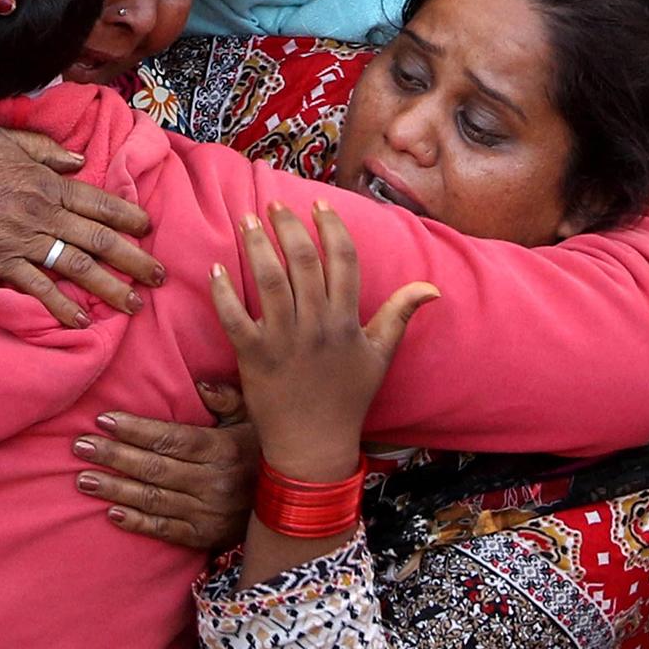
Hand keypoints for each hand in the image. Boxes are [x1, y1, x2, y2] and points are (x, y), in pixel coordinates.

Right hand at [0, 126, 157, 327]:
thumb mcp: (9, 138)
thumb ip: (47, 150)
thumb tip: (80, 161)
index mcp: (48, 182)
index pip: (99, 202)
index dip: (128, 216)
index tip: (149, 229)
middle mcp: (43, 213)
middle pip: (98, 239)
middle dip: (134, 258)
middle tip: (160, 275)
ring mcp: (23, 239)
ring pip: (77, 266)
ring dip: (109, 287)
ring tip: (133, 305)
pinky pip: (37, 287)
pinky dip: (59, 305)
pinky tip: (79, 321)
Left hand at [76, 382, 257, 550]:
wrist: (294, 506)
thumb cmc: (264, 453)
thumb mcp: (254, 420)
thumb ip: (227, 400)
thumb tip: (199, 385)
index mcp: (223, 449)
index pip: (171, 438)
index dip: (135, 430)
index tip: (104, 419)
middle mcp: (213, 482)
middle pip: (154, 467)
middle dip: (114, 456)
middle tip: (79, 445)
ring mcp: (208, 513)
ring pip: (153, 499)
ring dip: (115, 489)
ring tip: (83, 479)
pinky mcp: (204, 537)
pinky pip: (165, 529)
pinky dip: (136, 522)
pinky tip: (111, 513)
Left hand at [210, 201, 438, 479]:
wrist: (314, 445)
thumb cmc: (348, 398)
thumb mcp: (380, 355)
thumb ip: (400, 314)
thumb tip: (432, 288)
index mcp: (347, 322)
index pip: (344, 260)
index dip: (331, 227)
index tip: (318, 203)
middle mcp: (317, 326)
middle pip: (304, 262)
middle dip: (288, 227)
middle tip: (273, 205)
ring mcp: (284, 341)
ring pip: (270, 281)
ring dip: (257, 246)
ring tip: (246, 220)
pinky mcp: (254, 357)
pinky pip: (235, 317)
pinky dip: (224, 291)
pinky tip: (216, 267)